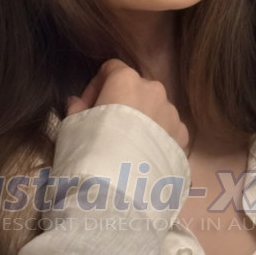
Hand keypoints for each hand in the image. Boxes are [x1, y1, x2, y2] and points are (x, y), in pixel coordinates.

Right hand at [65, 59, 189, 154]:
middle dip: (122, 103)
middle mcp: (154, 90)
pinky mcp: (183, 137)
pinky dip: (157, 138)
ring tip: (128, 148)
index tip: (87, 107)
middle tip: (107, 128)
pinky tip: (144, 157)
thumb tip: (77, 103)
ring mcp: (172, 113)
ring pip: (155, 110)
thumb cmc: (91, 148)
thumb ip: (76, 109)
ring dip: (142, 121)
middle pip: (136, 89)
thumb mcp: (72, 126)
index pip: (112, 69)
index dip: (96, 86)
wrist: (120, 185)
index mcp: (126, 80)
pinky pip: (168, 130)